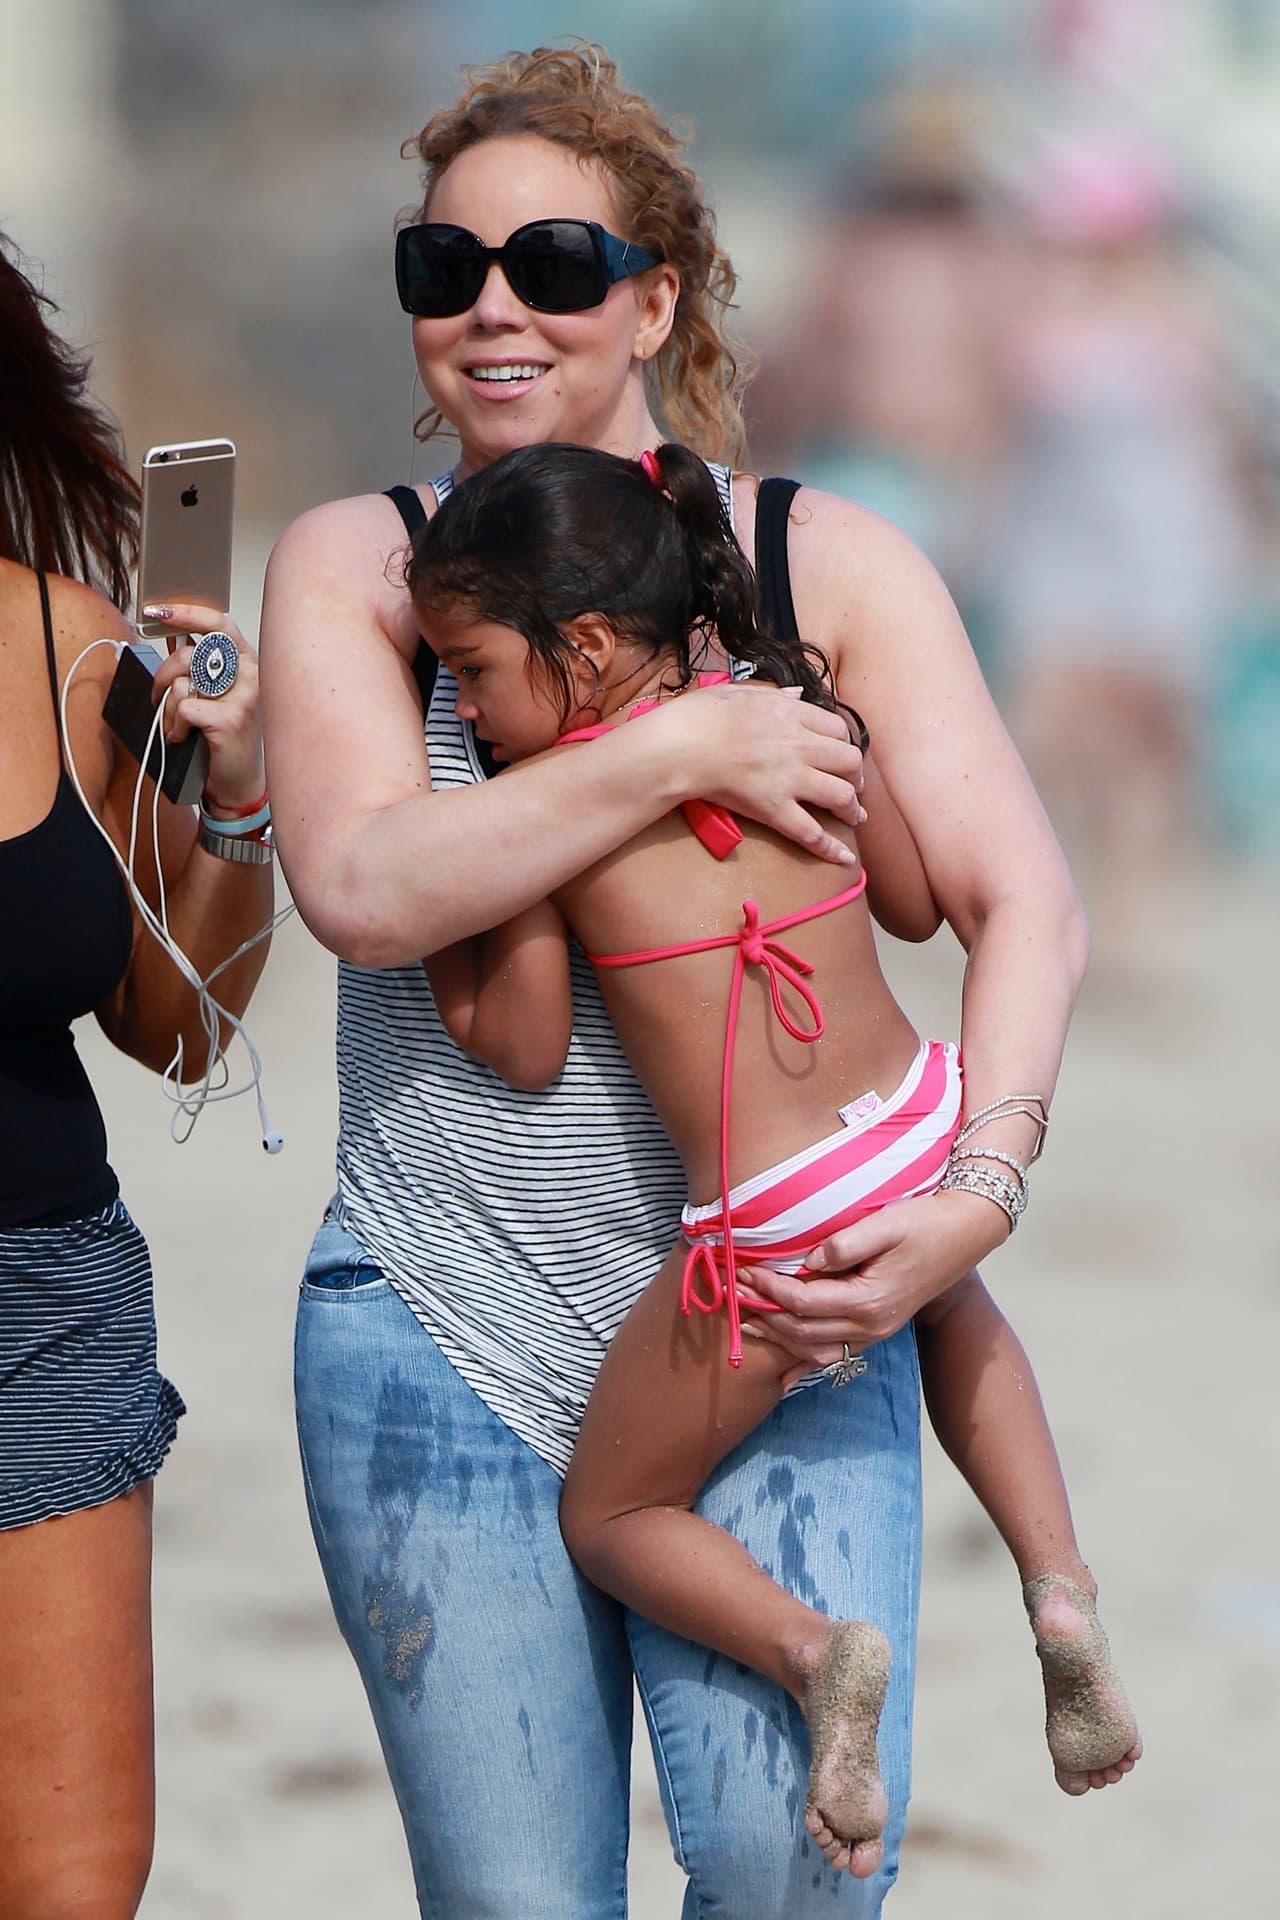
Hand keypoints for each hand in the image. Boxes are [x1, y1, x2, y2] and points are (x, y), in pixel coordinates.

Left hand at [145, 602, 264, 809]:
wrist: (240, 785)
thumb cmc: (226, 739)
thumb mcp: (216, 696)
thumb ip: (200, 666)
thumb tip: (171, 637)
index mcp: (246, 663)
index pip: (218, 624)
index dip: (186, 613)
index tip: (158, 612)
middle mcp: (249, 676)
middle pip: (190, 654)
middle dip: (163, 675)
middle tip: (158, 694)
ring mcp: (243, 698)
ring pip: (183, 684)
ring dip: (168, 708)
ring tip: (177, 725)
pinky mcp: (229, 720)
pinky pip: (184, 709)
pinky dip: (175, 726)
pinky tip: (184, 738)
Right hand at [669, 682, 866, 865]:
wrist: (678, 747)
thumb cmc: (699, 718)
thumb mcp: (740, 692)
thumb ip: (773, 694)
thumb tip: (794, 694)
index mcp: (790, 715)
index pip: (838, 729)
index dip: (846, 745)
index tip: (843, 755)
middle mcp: (797, 746)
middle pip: (849, 761)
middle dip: (856, 776)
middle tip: (854, 787)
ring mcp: (788, 779)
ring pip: (841, 796)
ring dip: (852, 809)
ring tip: (853, 817)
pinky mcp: (773, 808)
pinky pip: (811, 832)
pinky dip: (831, 848)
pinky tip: (844, 857)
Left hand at [739, 1191, 1007, 1381]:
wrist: (965, 1234)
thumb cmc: (924, 1223)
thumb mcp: (884, 1223)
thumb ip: (843, 1244)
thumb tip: (807, 1261)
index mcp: (868, 1300)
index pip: (802, 1301)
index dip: (769, 1288)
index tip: (744, 1270)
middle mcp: (870, 1326)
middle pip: (801, 1330)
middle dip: (763, 1313)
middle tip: (733, 1292)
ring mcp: (875, 1333)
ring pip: (813, 1347)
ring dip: (776, 1337)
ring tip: (744, 1324)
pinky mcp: (877, 1329)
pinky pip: (834, 1356)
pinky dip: (804, 1364)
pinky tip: (781, 1377)